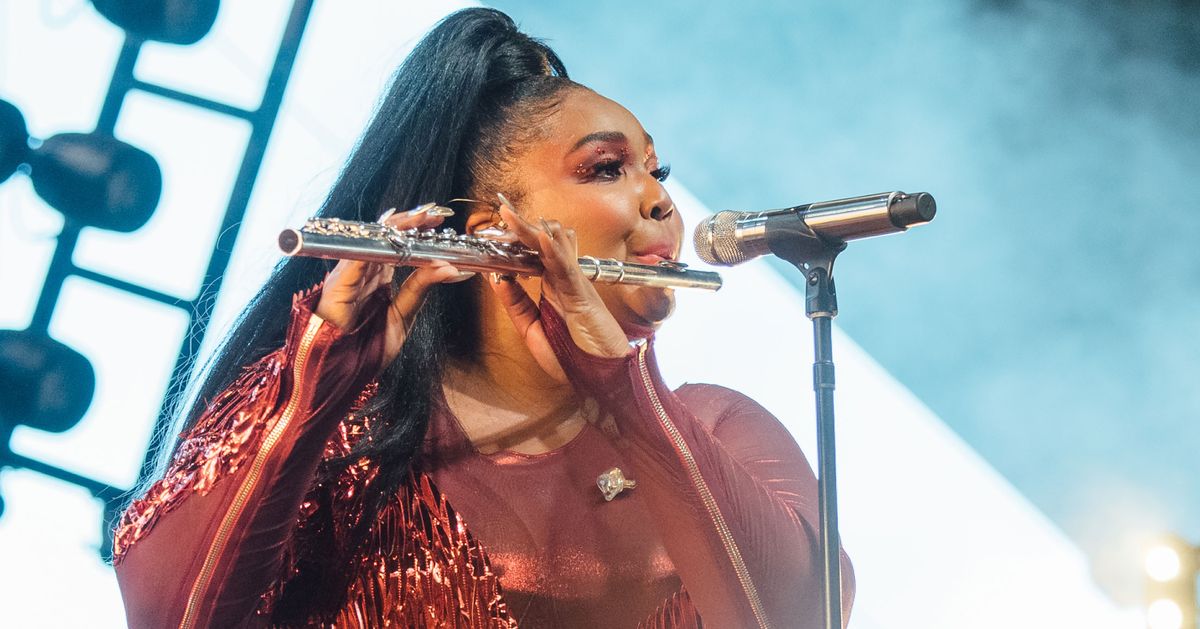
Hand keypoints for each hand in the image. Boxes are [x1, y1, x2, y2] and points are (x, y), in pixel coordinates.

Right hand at [316, 208, 469, 369]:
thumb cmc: (367, 347)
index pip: (396, 245)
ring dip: (399, 227)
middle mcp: (362, 270)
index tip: (438, 220)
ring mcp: (349, 274)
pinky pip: (358, 258)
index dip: (415, 231)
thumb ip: (420, 289)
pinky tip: (397, 238)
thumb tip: (449, 267)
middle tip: (435, 213)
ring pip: (373, 240)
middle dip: (411, 222)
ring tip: (422, 218)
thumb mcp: (403, 315)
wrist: (343, 372)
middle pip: (386, 236)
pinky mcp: (339, 283)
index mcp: (376, 277)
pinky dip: (378, 247)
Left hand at [486, 194, 631, 382]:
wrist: (603, 379)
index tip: (491, 229)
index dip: (514, 240)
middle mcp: (563, 280)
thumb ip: (516, 305)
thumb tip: (497, 277)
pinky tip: (541, 237)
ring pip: (555, 247)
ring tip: (510, 215)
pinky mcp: (583, 295)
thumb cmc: (573, 357)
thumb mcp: (532, 331)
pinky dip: (554, 251)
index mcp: (552, 287)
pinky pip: (567, 268)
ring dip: (533, 230)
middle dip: (520, 227)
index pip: (531, 255)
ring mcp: (575, 285)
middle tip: (501, 209)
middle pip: (542, 243)